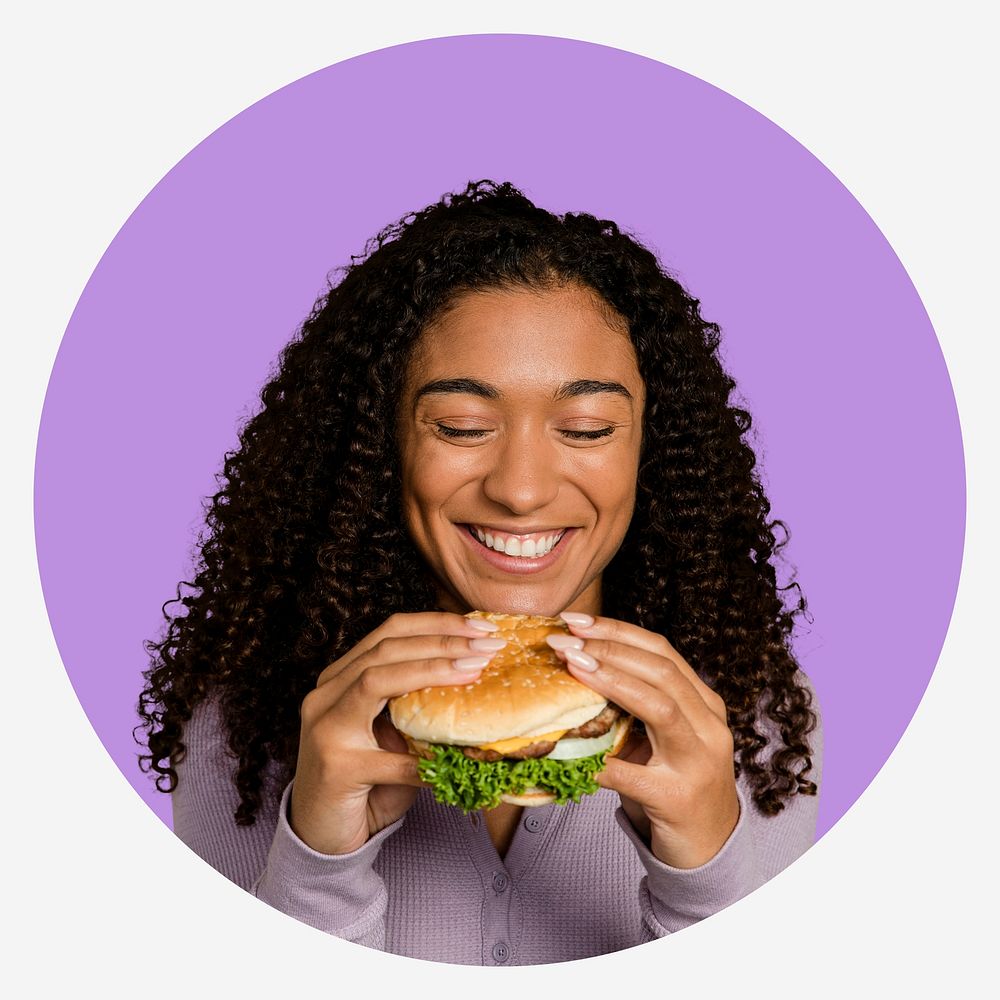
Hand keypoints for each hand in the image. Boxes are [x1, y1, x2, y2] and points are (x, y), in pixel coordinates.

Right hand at [289, 612, 505, 854]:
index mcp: (339, 678)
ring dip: (432, 671)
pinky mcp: (335, 768)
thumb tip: (475, 678)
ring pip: (376, 680)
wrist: (321, 836)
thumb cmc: (367, 782)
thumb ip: (416, 706)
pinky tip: (461, 760)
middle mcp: (324, 695)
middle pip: (385, 648)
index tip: (480, 626)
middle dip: (442, 641)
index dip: (436, 624)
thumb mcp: (392, 734)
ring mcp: (324, 729)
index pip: (389, 632)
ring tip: (474, 670)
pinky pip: (392, 759)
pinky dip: (428, 759)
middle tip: (488, 645)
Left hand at [550, 613, 739, 868]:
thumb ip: (633, 706)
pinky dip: (599, 760)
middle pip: (661, 671)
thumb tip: (571, 670)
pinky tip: (567, 749)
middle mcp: (709, 727)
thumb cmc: (674, 783)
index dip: (618, 631)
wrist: (708, 848)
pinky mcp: (679, 799)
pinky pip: (632, 774)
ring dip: (611, 682)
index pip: (662, 652)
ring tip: (572, 667)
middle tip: (563, 640)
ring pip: (659, 708)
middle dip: (609, 649)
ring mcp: (699, 762)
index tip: (576, 621)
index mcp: (704, 703)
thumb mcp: (661, 737)